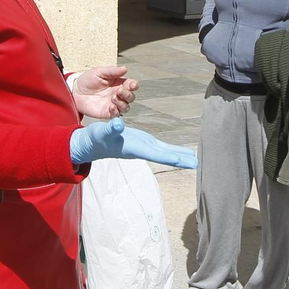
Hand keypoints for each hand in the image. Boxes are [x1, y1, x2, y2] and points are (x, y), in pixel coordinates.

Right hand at [70, 118, 196, 169]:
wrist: (91, 144)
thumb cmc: (96, 138)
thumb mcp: (101, 132)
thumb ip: (110, 128)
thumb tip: (118, 124)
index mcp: (134, 148)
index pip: (155, 154)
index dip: (170, 157)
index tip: (183, 161)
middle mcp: (141, 150)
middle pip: (164, 156)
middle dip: (180, 160)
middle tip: (197, 164)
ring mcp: (143, 147)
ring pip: (164, 153)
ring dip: (179, 156)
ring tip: (194, 159)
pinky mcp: (143, 143)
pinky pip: (161, 148)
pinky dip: (172, 150)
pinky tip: (181, 152)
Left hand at [72, 65, 137, 119]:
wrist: (75, 91)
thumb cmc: (87, 80)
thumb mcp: (99, 72)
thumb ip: (112, 71)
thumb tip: (125, 69)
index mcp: (119, 83)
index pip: (132, 85)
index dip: (134, 85)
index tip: (131, 85)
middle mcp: (118, 94)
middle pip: (131, 97)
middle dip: (127, 95)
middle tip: (118, 91)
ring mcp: (113, 104)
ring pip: (126, 107)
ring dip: (122, 103)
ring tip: (113, 98)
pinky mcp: (107, 112)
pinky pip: (116, 114)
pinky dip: (116, 111)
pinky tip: (111, 106)